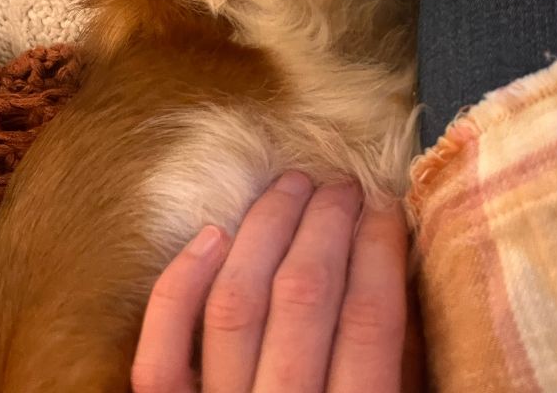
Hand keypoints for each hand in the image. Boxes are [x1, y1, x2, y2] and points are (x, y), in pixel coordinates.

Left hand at [132, 174, 408, 392]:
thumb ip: (395, 371)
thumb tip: (392, 269)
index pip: (370, 318)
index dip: (380, 249)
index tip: (386, 206)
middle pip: (303, 295)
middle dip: (327, 223)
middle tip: (342, 184)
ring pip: (234, 301)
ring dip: (265, 228)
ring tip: (291, 185)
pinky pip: (160, 351)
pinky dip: (179, 284)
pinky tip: (212, 234)